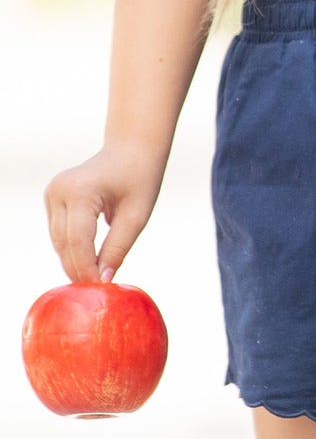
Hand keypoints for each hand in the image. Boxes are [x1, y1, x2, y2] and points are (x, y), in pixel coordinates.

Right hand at [44, 144, 166, 284]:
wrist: (133, 148)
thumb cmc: (141, 177)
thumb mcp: (137, 215)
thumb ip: (118, 248)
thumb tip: (103, 280)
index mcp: (81, 191)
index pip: (79, 241)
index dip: (87, 268)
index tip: (99, 288)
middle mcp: (59, 190)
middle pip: (65, 243)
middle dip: (79, 268)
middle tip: (96, 290)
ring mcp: (52, 192)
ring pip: (58, 240)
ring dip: (74, 260)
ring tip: (93, 278)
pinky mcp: (52, 197)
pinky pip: (59, 231)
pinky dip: (72, 247)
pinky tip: (86, 261)